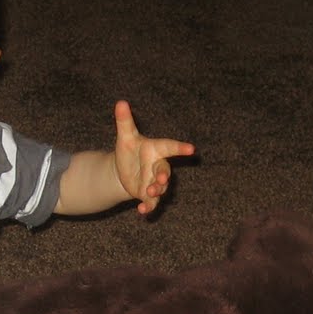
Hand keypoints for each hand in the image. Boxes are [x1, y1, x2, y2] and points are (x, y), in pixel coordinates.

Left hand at [110, 100, 194, 214]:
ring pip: (160, 188)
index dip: (181, 148)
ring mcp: (155, 182)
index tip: (192, 148)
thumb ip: (124, 121)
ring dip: (156, 191)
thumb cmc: (129, 150)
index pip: (170, 147)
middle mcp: (158, 167)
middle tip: (160, 180)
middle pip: (165, 171)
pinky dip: (148, 208)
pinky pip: (152, 203)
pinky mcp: (148, 196)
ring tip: (148, 193)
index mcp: (156, 150)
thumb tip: (120, 102)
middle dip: (164, 176)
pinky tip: (142, 212)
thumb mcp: (125, 136)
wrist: (122, 170)